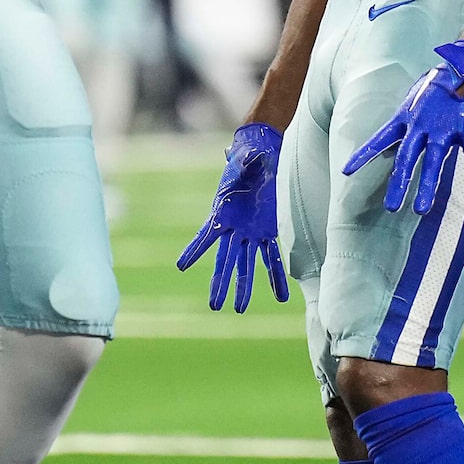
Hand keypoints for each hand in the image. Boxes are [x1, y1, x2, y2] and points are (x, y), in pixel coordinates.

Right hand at [176, 122, 288, 312]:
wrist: (265, 156)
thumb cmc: (252, 157)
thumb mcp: (248, 159)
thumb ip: (245, 162)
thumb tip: (240, 155)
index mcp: (223, 213)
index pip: (206, 236)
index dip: (194, 251)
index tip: (181, 266)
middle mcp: (235, 228)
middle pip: (226, 261)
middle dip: (220, 283)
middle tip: (215, 306)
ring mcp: (252, 232)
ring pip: (246, 265)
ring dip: (244, 286)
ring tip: (239, 309)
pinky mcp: (269, 231)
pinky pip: (273, 257)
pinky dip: (276, 276)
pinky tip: (282, 295)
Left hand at [344, 40, 463, 214]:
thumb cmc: (439, 82)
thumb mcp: (415, 98)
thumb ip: (407, 119)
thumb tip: (395, 134)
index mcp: (406, 117)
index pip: (380, 138)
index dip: (363, 155)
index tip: (347, 171)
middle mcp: (421, 125)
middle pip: (406, 158)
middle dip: (399, 183)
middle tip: (390, 208)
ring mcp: (443, 128)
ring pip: (433, 161)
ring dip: (427, 186)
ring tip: (421, 210)